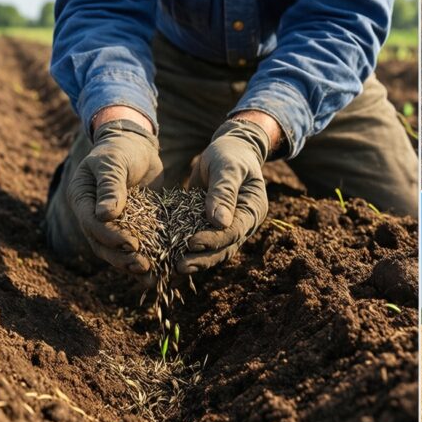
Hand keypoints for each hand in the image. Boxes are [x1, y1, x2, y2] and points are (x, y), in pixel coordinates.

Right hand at [67, 118, 162, 273]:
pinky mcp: (129, 225)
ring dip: (132, 263)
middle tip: (143, 266)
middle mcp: (92, 214)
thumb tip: (105, 215)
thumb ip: (111, 186)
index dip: (110, 236)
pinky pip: (135, 244)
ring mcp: (110, 222)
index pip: (92, 224)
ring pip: (116, 249)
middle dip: (121, 257)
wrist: (136, 145)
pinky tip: (162, 269)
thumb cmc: (122, 149)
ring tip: (152, 274)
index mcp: (82, 198)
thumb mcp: (115, 162)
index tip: (132, 244)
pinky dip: (146, 256)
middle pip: (102, 243)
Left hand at [179, 119, 269, 273]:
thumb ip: (224, 192)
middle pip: (224, 248)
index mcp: (253, 209)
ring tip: (172, 270)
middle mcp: (244, 224)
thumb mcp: (227, 167)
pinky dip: (185, 251)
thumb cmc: (231, 154)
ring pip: (213, 251)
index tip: (192, 243)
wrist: (230, 150)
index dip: (214, 240)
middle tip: (179, 267)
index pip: (234, 231)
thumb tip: (219, 222)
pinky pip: (200, 243)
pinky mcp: (211, 227)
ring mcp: (228, 228)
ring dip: (194, 261)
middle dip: (202, 259)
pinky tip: (167, 260)